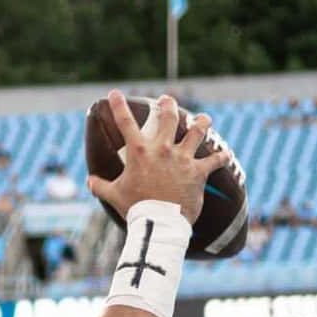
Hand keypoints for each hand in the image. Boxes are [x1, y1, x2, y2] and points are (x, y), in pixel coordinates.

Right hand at [88, 90, 221, 225]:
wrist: (158, 223)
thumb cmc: (135, 209)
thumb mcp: (114, 196)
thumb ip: (100, 186)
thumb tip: (89, 181)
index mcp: (140, 152)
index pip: (125, 123)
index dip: (118, 105)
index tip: (114, 93)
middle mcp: (162, 150)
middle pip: (169, 117)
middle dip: (168, 105)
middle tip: (167, 101)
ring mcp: (182, 159)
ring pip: (197, 131)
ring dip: (201, 122)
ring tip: (203, 119)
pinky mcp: (198, 172)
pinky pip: (214, 161)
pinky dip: (221, 157)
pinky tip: (226, 154)